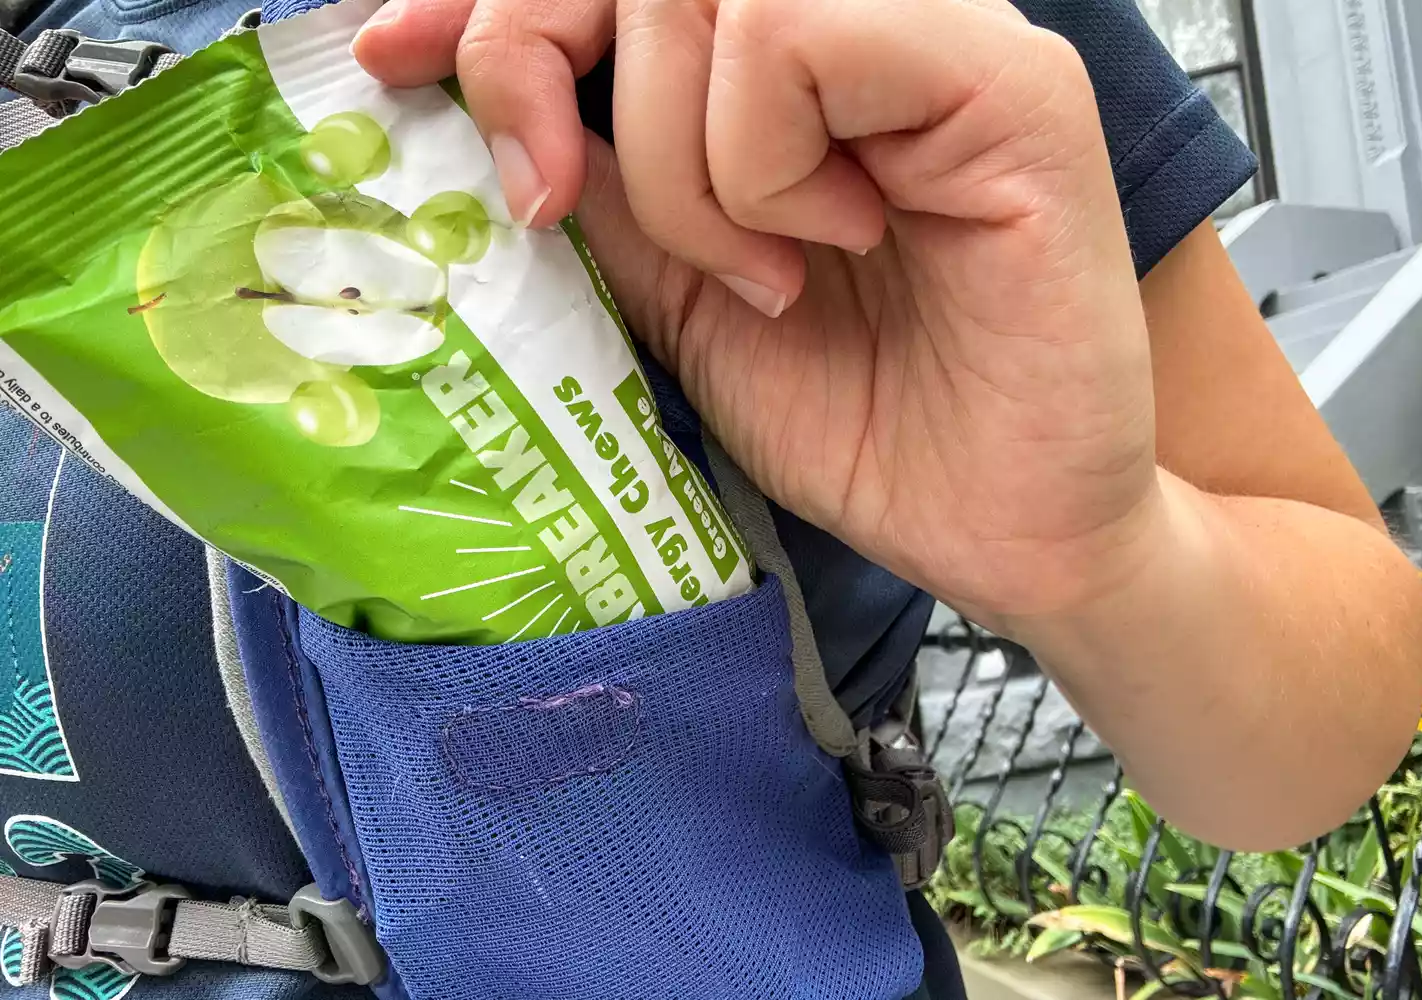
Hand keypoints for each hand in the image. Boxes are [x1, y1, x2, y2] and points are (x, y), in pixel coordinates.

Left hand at [354, 0, 1165, 622]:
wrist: (1011, 533)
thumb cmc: (868, 423)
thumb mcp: (681, 297)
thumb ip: (609, 187)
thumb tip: (494, 107)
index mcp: (796, 62)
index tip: (394, 56)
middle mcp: (870, 20)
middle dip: (532, 59)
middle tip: (553, 198)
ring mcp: (944, 35)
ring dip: (676, 158)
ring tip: (757, 271)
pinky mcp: (1010, 84)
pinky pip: (798, 37)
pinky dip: (760, 163)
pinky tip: (829, 242)